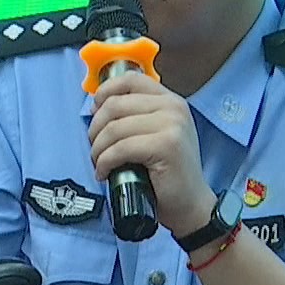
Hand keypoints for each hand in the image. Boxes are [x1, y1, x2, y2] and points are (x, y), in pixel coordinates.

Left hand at [86, 71, 214, 237]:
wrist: (190, 204)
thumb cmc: (167, 174)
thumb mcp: (156, 134)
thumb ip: (136, 116)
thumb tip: (98, 107)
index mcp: (171, 100)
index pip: (130, 79)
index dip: (105, 92)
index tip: (95, 111)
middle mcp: (173, 107)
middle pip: (116, 104)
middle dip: (96, 128)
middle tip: (96, 148)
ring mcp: (172, 125)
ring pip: (114, 128)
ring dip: (98, 149)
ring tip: (100, 163)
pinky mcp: (165, 146)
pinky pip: (120, 148)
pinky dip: (105, 162)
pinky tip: (105, 173)